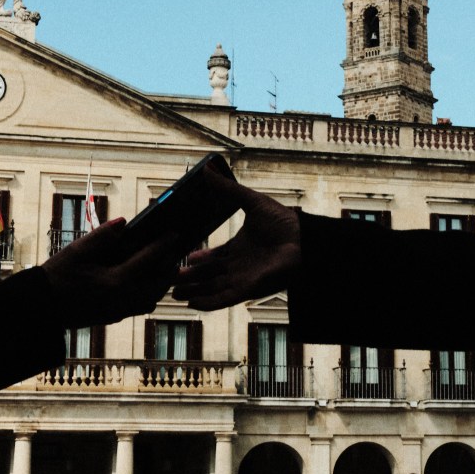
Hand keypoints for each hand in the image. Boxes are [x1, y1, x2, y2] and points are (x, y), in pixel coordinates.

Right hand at [42, 217, 185, 327]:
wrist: (39, 308)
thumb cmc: (55, 277)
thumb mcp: (76, 252)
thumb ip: (101, 236)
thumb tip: (124, 222)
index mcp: (113, 281)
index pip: (148, 260)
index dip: (164, 245)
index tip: (175, 234)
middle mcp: (120, 300)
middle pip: (159, 285)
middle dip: (170, 268)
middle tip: (175, 252)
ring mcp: (118, 312)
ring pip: (152, 299)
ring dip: (161, 284)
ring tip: (163, 266)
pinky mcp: (113, 318)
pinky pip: (140, 307)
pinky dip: (149, 294)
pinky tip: (144, 281)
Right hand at [173, 176, 300, 309]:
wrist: (304, 238)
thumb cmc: (284, 221)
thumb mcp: (251, 201)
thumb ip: (228, 189)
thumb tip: (208, 170)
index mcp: (240, 248)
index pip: (215, 257)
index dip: (199, 260)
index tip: (182, 258)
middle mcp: (241, 265)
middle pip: (210, 275)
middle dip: (190, 279)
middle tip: (170, 279)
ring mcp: (245, 278)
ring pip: (214, 288)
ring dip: (195, 292)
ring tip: (175, 295)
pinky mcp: (250, 288)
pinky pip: (226, 298)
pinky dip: (210, 302)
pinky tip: (193, 303)